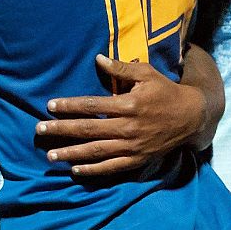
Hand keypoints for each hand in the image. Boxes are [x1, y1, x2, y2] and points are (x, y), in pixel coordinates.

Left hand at [35, 55, 206, 176]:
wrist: (192, 117)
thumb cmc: (165, 91)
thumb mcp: (146, 74)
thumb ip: (121, 68)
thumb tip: (98, 59)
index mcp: (128, 105)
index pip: (92, 106)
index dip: (69, 106)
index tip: (49, 106)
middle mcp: (128, 127)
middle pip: (88, 130)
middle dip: (61, 130)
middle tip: (39, 131)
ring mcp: (132, 146)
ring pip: (96, 152)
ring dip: (71, 154)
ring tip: (50, 155)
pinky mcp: (138, 159)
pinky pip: (111, 167)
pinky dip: (92, 170)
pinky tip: (74, 170)